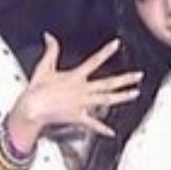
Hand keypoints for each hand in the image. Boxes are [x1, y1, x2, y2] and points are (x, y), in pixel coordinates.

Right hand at [10, 35, 142, 148]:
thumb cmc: (37, 89)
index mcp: (75, 77)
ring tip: (135, 94)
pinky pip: (93, 124)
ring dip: (122, 97)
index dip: (106, 52)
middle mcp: (83, 90)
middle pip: (108, 83)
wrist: (32, 108)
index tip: (117, 44)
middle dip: (125, 79)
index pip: (94, 61)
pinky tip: (111, 132)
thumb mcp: (44, 67)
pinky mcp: (79, 117)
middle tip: (138, 75)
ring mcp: (83, 104)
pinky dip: (102, 129)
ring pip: (107, 100)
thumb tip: (49, 37)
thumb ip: (51, 51)